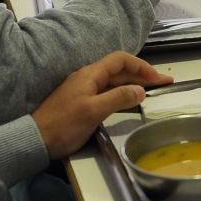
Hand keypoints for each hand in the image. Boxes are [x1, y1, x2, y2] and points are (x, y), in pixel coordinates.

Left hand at [32, 52, 172, 158]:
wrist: (36, 140)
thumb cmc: (63, 125)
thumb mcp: (93, 111)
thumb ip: (118, 98)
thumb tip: (140, 91)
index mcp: (90, 75)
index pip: (120, 60)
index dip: (141, 66)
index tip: (157, 78)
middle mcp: (88, 78)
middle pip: (120, 70)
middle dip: (143, 75)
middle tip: (164, 84)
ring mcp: (84, 90)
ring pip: (115, 82)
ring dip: (134, 84)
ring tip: (153, 91)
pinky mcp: (82, 102)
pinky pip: (108, 92)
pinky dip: (123, 94)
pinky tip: (131, 101)